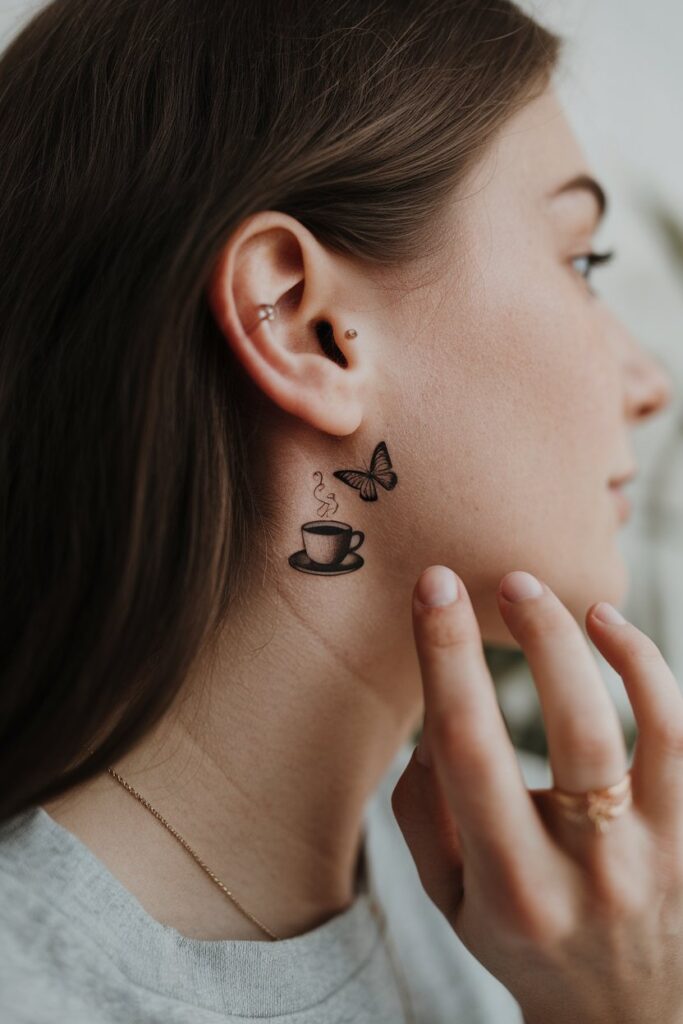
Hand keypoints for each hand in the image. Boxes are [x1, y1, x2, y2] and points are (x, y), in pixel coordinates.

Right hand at [391, 566, 682, 1023]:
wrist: (625, 1016)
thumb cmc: (522, 940)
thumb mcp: (448, 900)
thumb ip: (425, 811)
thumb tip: (437, 716)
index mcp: (513, 886)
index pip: (470, 752)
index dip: (449, 658)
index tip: (435, 590)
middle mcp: (593, 871)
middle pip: (575, 731)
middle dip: (538, 638)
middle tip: (508, 580)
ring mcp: (659, 851)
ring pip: (648, 727)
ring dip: (601, 649)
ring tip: (563, 599)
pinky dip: (651, 670)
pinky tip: (613, 628)